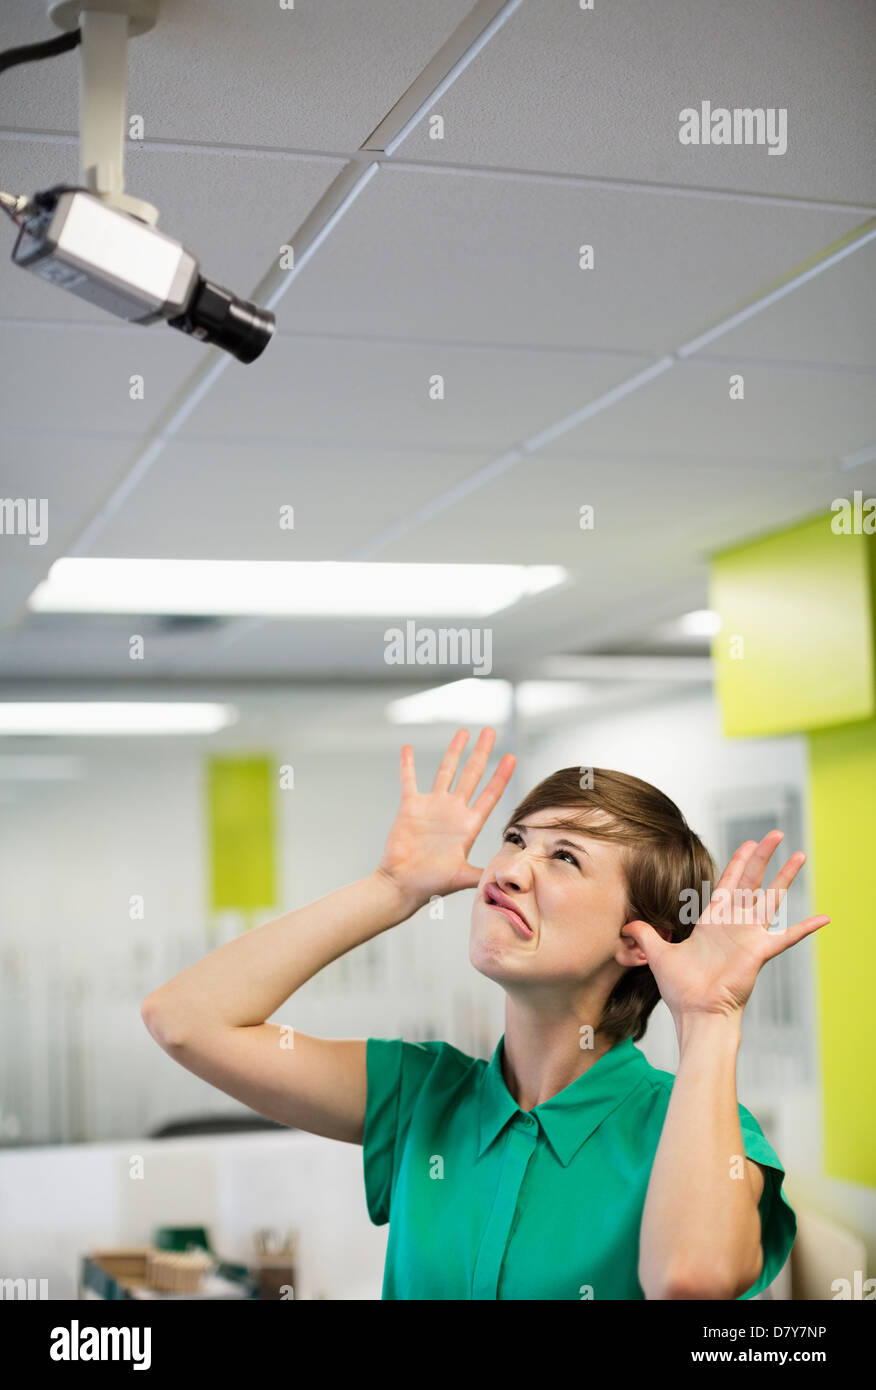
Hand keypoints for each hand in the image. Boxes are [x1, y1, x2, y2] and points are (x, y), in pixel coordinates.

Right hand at [377, 727, 515, 912]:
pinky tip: (408, 748)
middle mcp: (453, 812)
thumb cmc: (431, 885)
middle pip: (471, 774)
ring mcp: (432, 807)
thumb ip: (484, 873)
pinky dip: (407, 765)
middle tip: (491, 732)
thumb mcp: (463, 877)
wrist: (402, 886)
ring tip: (464, 732)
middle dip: (482, 753)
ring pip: (445, 771)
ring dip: (454, 752)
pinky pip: (409, 780)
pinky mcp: (410, 807)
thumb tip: (509, 877)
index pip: (490, 794)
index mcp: (468, 825)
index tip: (511, 757)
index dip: (500, 776)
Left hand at [623, 831, 829, 1022]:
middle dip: (762, 856)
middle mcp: (734, 924)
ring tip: (801, 856)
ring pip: (771, 899)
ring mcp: (749, 936)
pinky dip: (805, 928)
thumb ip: (644, 934)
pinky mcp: (759, 951)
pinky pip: (786, 937)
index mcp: (713, 922)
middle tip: (774, 834)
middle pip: (752, 881)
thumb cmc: (681, 989)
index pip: (728, 884)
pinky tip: (824, 919)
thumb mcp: (657, 954)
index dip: (737, 863)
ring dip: (786, 878)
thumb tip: (625, 923)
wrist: (696, 1013)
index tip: (748, 843)